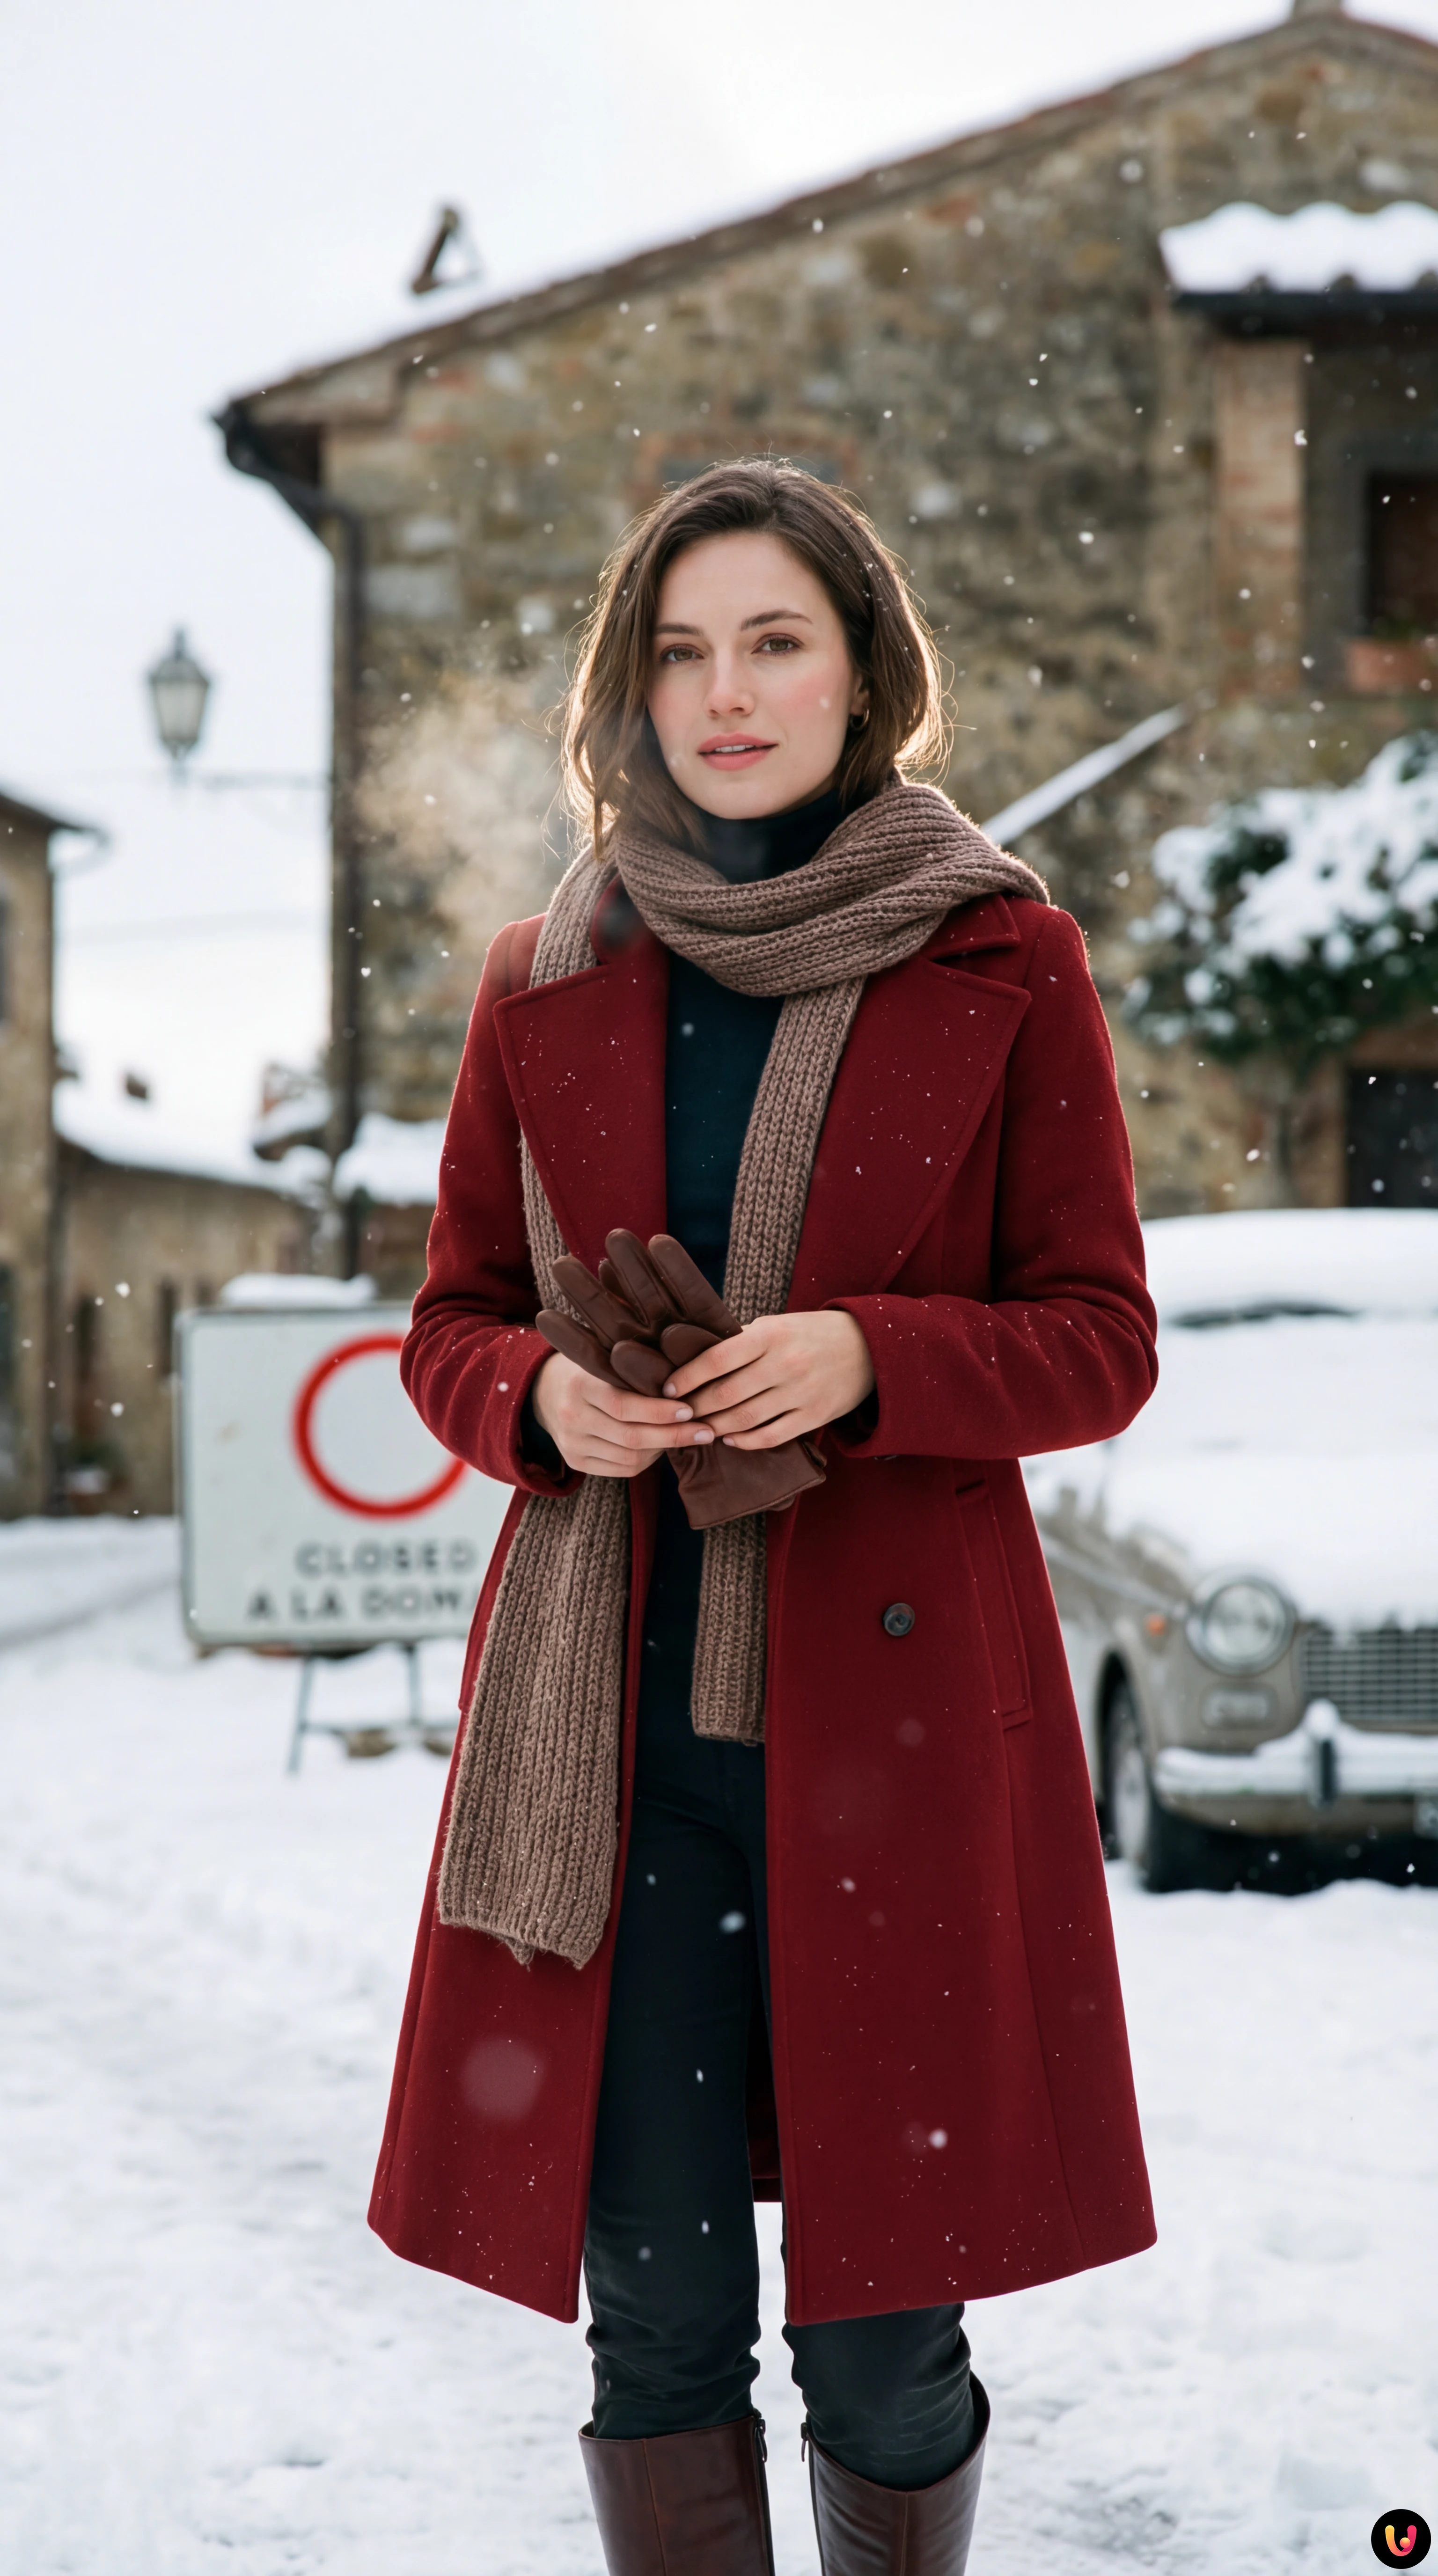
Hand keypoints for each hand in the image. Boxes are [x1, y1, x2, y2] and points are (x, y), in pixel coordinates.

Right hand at [531, 1350, 715, 1479]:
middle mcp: (572, 1417)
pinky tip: (662, 1447)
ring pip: (629, 1457)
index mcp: (580, 1385)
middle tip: (706, 1430)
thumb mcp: (606, 1358)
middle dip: (673, 1435)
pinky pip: (621, 1470)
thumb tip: (688, 1382)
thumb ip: (635, 1369)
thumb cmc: (591, 1368)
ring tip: (688, 1435)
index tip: (690, 1409)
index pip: (624, 1405)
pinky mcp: (575, 1462)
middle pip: (630, 1436)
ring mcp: (571, 1443)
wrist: (545, 1390)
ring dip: (663, 1448)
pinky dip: (647, 1460)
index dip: (660, 1411)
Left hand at [662, 1311, 874, 1450]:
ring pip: (745, 1419)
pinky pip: (772, 1436)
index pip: (716, 1359)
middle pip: (726, 1394)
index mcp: (771, 1335)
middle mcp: (785, 1364)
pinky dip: (746, 1441)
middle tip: (677, 1415)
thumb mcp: (777, 1325)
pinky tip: (730, 1439)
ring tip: (698, 1428)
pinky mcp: (815, 1416)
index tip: (667, 1388)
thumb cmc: (810, 1333)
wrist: (869, 1346)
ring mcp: (801, 1393)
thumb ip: (741, 1341)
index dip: (686, 1377)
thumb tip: (694, 1357)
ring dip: (715, 1428)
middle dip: (695, 1408)